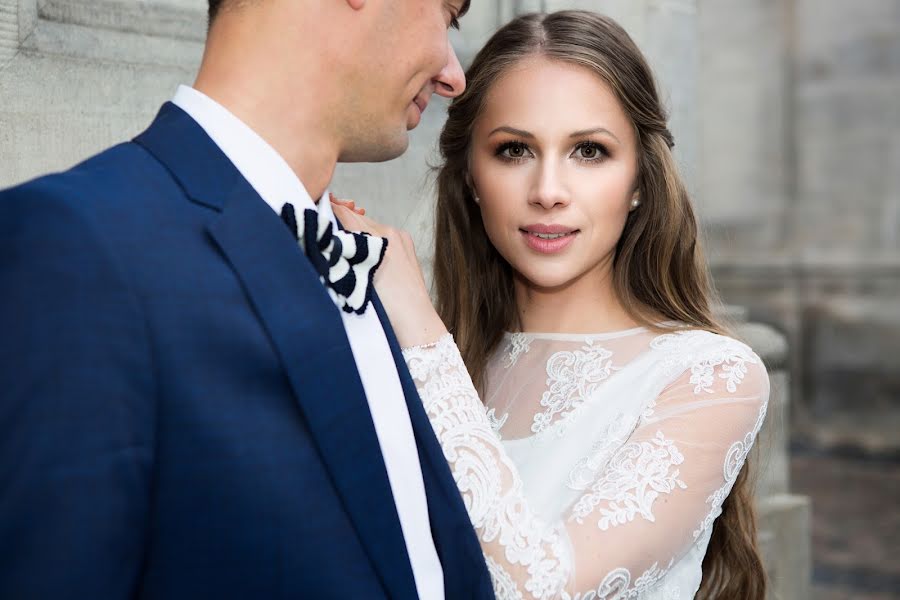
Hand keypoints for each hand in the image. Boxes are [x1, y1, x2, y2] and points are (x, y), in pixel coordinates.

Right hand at [329, 196, 447, 347]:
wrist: (413, 322)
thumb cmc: (382, 310)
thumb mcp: (352, 280)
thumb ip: (339, 254)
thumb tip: (325, 236)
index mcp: (375, 241)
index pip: (344, 214)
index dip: (327, 213)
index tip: (314, 216)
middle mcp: (389, 233)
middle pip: (356, 217)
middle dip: (340, 224)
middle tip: (325, 234)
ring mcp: (400, 237)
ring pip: (368, 225)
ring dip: (356, 232)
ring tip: (346, 249)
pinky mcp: (406, 244)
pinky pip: (382, 233)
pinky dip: (370, 240)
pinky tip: (364, 255)